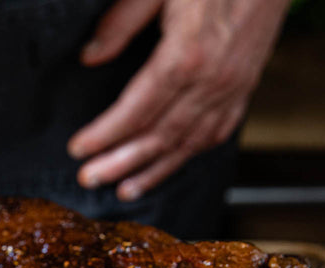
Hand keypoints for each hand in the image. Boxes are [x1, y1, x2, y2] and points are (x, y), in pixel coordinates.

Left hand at [67, 0, 289, 199]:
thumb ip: (122, 21)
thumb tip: (90, 57)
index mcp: (187, 55)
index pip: (136, 110)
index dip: (104, 134)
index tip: (78, 149)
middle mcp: (213, 80)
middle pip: (159, 136)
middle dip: (120, 162)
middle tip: (90, 179)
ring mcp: (233, 87)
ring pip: (188, 143)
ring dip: (154, 170)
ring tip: (124, 189)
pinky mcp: (246, 86)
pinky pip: (217, 132)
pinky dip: (189, 154)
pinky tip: (169, 165)